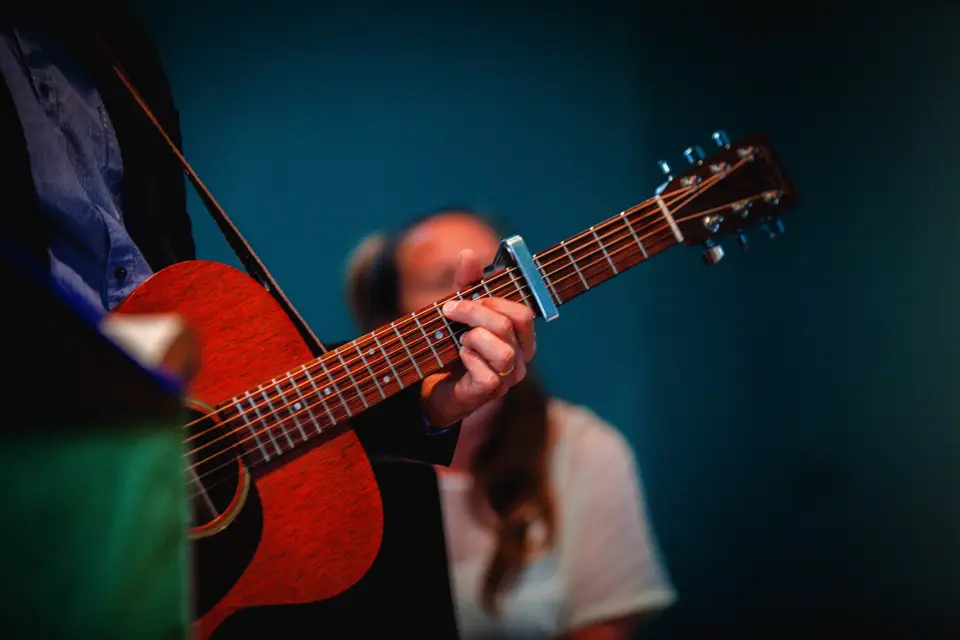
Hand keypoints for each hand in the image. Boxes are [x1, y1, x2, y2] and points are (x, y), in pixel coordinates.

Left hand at [420, 249, 535, 427]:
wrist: (434, 385)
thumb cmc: (453, 347)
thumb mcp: (459, 311)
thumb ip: (466, 285)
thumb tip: (469, 253)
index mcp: (520, 337)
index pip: (523, 313)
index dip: (492, 301)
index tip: (460, 300)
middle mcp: (521, 358)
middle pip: (510, 325)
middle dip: (475, 313)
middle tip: (450, 312)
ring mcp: (509, 379)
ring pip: (503, 351)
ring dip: (473, 338)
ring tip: (459, 340)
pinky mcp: (492, 392)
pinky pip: (489, 374)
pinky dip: (468, 360)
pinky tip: (459, 358)